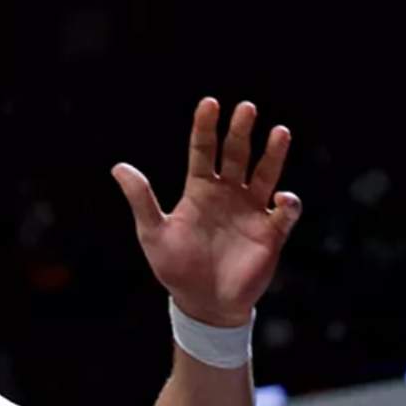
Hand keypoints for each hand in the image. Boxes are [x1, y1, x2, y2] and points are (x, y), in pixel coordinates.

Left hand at [112, 98, 303, 326]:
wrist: (203, 302)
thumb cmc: (175, 267)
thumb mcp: (153, 232)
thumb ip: (141, 199)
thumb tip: (118, 167)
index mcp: (199, 190)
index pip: (203, 150)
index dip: (206, 127)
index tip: (210, 103)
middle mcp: (227, 194)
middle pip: (236, 155)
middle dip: (240, 131)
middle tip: (246, 108)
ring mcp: (251, 211)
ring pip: (265, 174)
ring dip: (273, 154)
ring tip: (279, 131)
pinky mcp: (271, 232)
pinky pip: (285, 212)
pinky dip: (287, 203)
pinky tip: (282, 198)